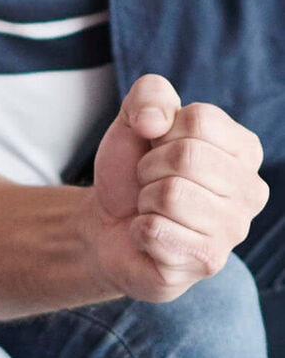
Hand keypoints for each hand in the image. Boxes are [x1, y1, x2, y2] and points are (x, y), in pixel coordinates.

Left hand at [84, 75, 266, 301]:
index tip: (158, 148)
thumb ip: (150, 95)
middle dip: (150, 167)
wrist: (106, 222)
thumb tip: (156, 121)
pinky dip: (139, 230)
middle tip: (150, 183)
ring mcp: (234, 231)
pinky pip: (156, 231)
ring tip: (153, 208)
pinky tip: (150, 236)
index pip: (200, 120)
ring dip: (145, 200)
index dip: (160, 131)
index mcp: (245, 150)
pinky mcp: (208, 262)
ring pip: (171, 194)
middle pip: (187, 157)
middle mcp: (251, 191)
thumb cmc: (132, 170)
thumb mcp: (134, 120)